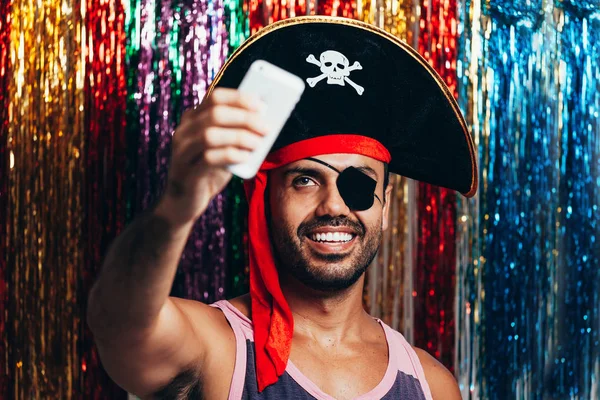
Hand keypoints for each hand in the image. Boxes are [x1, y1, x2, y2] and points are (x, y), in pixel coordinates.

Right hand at [156, 88, 267, 225]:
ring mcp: (182, 151)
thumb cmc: (207, 171)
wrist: (183, 202)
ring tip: (258, 143)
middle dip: (245, 119)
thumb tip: (264, 122)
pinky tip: (246, 157)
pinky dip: (231, 155)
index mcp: (192, 119)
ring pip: (210, 135)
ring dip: (239, 137)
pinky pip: (209, 158)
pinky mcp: (187, 171)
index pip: (215, 97)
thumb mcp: (221, 148)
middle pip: (215, 114)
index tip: (261, 105)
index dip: (239, 99)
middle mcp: (184, 131)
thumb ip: (234, 134)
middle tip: (266, 128)